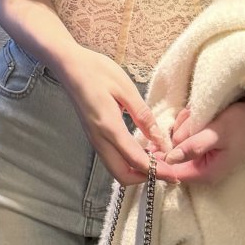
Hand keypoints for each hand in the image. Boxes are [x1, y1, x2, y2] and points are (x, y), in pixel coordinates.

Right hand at [61, 48, 180, 187]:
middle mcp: (99, 140)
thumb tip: (161, 140)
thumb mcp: (125, 88)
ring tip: (158, 158)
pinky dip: (129, 162)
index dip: (157, 171)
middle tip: (166, 167)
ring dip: (137, 171)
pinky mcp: (94, 136)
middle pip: (123, 175)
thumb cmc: (97, 71)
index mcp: (109, 127)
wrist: (69, 66)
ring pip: (116, 169)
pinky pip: (113, 158)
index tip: (175, 175)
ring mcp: (95, 139)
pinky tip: (143, 149)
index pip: (135, 160)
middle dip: (146, 178)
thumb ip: (143, 116)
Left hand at [148, 100, 244, 185]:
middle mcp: (199, 169)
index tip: (156, 139)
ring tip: (198, 115)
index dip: (160, 157)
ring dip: (183, 125)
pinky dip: (186, 122)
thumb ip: (193, 147)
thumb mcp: (216, 133)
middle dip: (177, 134)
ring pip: (175, 141)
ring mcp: (198, 156)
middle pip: (171, 154)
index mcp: (205, 173)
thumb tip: (169, 159)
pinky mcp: (198, 145)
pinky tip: (197, 114)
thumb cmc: (240, 124)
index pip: (172, 173)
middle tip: (191, 118)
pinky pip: (182, 134)